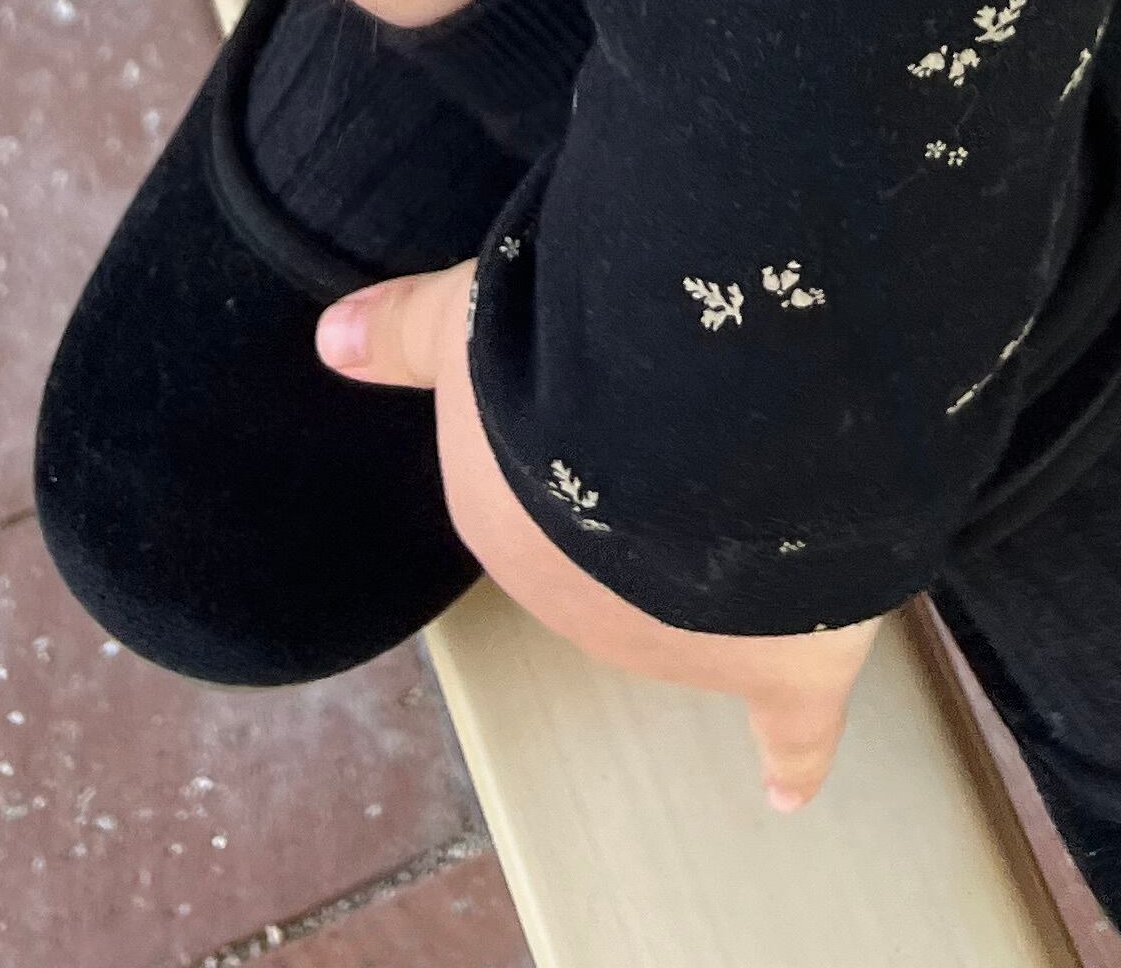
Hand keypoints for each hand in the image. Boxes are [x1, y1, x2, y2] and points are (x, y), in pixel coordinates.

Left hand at [319, 262, 883, 813]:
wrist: (690, 417)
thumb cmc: (572, 364)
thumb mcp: (470, 327)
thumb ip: (408, 335)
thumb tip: (329, 342)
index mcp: (509, 527)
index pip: (536, 493)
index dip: (571, 442)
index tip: (603, 408)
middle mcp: (582, 606)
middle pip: (619, 557)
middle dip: (647, 507)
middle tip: (695, 420)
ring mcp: (682, 650)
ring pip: (701, 614)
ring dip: (727, 570)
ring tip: (770, 473)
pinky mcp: (783, 667)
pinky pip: (789, 726)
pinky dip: (790, 756)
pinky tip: (784, 793)